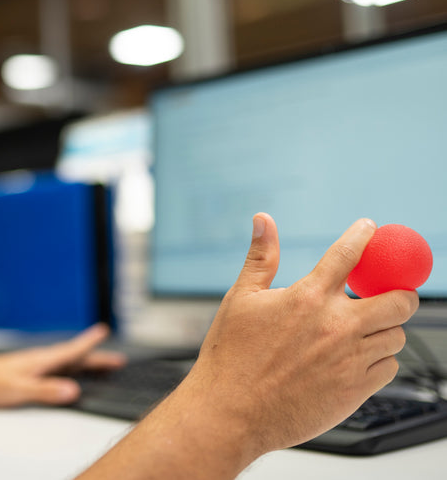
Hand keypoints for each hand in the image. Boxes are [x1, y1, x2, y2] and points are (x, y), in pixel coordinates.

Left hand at [0, 323, 125, 406]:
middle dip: (96, 358)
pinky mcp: (28, 371)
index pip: (72, 350)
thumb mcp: (19, 390)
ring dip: (85, 363)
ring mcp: (35, 365)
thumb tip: (72, 390)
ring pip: (66, 363)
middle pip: (74, 358)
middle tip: (117, 360)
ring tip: (101, 366)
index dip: (89, 343)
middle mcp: (41, 359)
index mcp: (42, 360)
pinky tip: (69, 375)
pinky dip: (70, 369)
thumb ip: (46, 390)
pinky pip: (57, 368)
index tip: (104, 331)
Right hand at [78, 214, 418, 479]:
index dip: (363, 236)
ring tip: (365, 328)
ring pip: (396, 336)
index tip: (369, 229)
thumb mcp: (241, 297)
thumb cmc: (232, 355)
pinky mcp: (355, 391)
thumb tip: (263, 220)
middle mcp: (336, 326)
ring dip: (386, 328)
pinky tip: (357, 357)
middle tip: (388, 293)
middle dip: (400, 292)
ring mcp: (350, 360)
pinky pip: (389, 368)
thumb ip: (261, 256)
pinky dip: (380, 359)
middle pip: (399, 301)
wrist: (231, 412)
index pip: (347, 254)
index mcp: (308, 297)